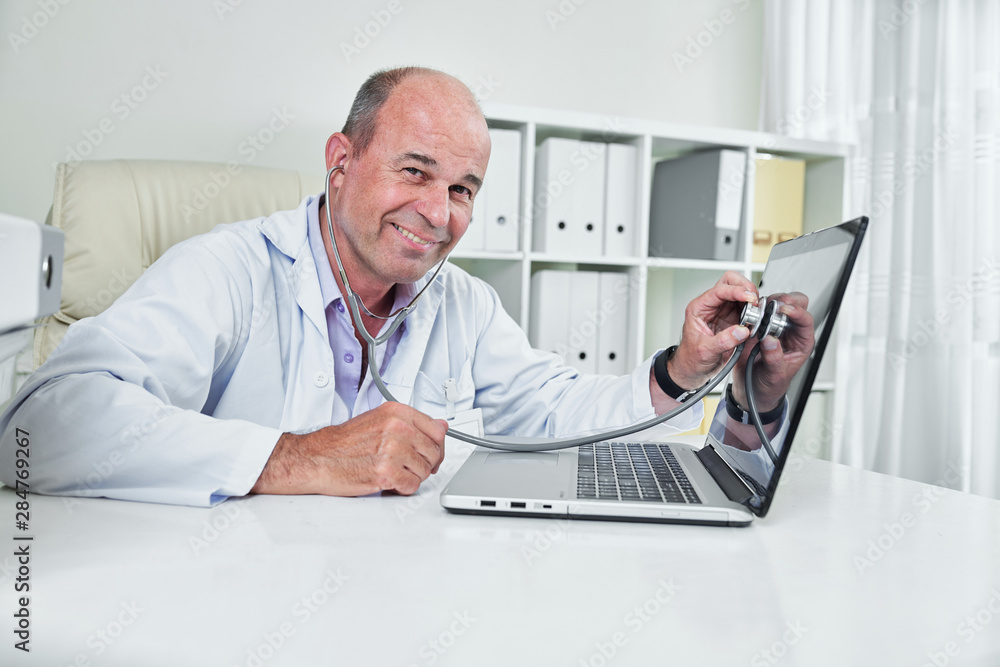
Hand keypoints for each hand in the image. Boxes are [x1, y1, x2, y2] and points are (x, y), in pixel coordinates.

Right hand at [251, 402, 447, 496]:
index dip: (436, 446)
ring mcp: (392, 451)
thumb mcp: (379, 419)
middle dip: (426, 463)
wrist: (317, 458)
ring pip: (425, 471)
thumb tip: (441, 425)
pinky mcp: (386, 473)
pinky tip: (390, 481)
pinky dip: (403, 488)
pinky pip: (412, 486)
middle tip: (410, 466)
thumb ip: (411, 422)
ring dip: (412, 476)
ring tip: (394, 472)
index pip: (438, 430)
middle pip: (434, 452)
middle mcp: (397, 429)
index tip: (431, 452)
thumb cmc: (344, 441)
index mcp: (397, 413)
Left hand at [667, 271, 758, 389]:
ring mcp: (724, 311)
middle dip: (745, 287)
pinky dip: (754, 310)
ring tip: (757, 312)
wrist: (693, 370)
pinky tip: (756, 319)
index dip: (736, 291)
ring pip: (741, 292)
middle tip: (755, 301)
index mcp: (699, 308)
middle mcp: (712, 306)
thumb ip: (723, 341)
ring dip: (751, 299)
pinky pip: (747, 308)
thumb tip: (742, 331)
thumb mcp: (705, 351)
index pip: (719, 290)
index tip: (749, 298)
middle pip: (730, 282)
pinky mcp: (734, 320)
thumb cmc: (691, 359)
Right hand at [730, 292, 815, 411]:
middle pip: (795, 304)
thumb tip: (770, 340)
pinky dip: (753, 309)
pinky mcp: (759, 325)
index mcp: (801, 342)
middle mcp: (790, 331)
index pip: (805, 320)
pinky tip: (748, 315)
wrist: (753, 388)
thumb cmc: (771, 384)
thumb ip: (774, 358)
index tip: (783, 309)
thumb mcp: (775, 375)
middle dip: (784, 300)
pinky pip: (758, 310)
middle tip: (772, 304)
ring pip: (776, 303)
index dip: (796, 312)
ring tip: (757, 313)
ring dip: (766, 304)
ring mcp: (774, 326)